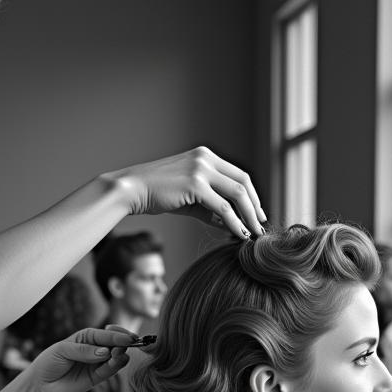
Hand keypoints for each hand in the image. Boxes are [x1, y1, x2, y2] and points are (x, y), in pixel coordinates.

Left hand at [23, 327, 135, 391]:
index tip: (127, 337)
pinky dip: (116, 365)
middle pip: (115, 343)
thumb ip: (84, 351)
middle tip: (127, 344)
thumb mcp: (63, 350)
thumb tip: (105, 352)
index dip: (117, 334)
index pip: (106, 333)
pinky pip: (111, 370)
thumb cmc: (48, 363)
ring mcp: (98, 363)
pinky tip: (116, 361)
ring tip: (117, 353)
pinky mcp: (98, 377)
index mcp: (87, 337)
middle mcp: (95, 349)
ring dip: (120, 354)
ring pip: (116, 356)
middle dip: (123, 342)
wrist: (41, 385)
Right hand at [106, 146, 266, 238]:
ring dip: (249, 216)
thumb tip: (232, 224)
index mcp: (205, 157)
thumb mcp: (189, 199)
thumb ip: (211, 208)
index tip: (256, 214)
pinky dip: (235, 222)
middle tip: (260, 225)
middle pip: (243, 182)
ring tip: (253, 233)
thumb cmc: (156, 195)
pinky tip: (239, 234)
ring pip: (237, 194)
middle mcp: (206, 158)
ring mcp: (201, 169)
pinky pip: (223, 207)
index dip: (252, 196)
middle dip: (255, 206)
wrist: (131, 190)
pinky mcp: (195, 184)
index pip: (238, 175)